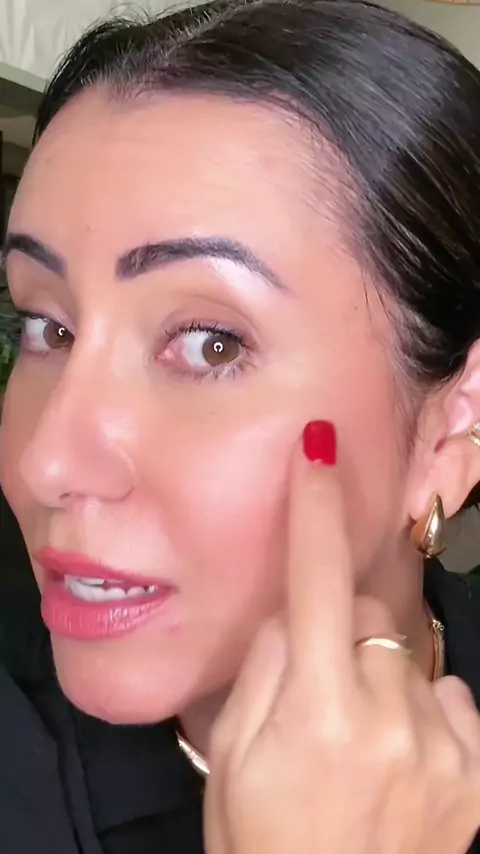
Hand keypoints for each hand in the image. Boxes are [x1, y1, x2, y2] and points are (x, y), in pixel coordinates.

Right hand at [204, 422, 479, 853]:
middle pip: (369, 612)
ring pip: (408, 653)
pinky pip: (450, 695)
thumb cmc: (262, 841)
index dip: (316, 509)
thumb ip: (266, 665)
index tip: (318, 450)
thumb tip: (296, 607)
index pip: (318, 578)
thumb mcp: (231, 753)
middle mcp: (390, 715)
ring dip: (379, 674)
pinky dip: (423, 709)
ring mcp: (442, 743)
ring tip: (356, 740)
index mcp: (319, 707)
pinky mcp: (476, 770)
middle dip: (340, 629)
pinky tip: (399, 756)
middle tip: (315, 690)